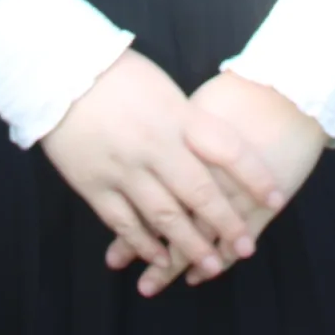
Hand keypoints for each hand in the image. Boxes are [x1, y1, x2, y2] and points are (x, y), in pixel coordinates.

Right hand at [40, 50, 285, 297]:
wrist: (58, 70)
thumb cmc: (114, 72)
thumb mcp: (163, 88)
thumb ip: (186, 120)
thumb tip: (213, 148)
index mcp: (177, 116)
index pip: (227, 150)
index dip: (254, 177)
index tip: (276, 198)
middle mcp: (155, 146)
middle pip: (199, 192)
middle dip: (226, 223)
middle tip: (247, 248)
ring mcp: (124, 168)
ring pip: (164, 216)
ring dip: (190, 244)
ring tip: (211, 264)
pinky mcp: (94, 184)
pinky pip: (124, 223)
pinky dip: (143, 244)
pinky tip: (160, 258)